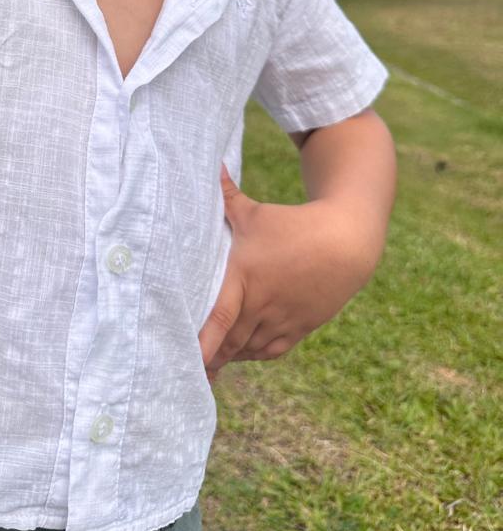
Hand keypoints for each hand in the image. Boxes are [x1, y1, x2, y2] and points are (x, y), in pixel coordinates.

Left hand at [197, 164, 374, 382]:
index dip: (202, 344)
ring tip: (208, 363)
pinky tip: (239, 353)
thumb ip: (226, 194)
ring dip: (228, 356)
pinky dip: (252, 354)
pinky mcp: (298, 328)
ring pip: (247, 350)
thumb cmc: (293, 224)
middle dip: (208, 357)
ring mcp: (281, 319)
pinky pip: (270, 351)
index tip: (188, 361)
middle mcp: (261, 304)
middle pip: (229, 341)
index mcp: (245, 277)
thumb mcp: (255, 211)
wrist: (345, 242)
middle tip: (186, 366)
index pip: (218, 318)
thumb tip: (210, 165)